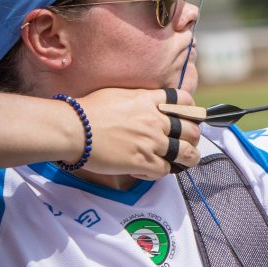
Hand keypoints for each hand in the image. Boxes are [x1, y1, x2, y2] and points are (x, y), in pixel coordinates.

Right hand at [64, 88, 201, 178]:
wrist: (74, 128)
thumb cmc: (89, 110)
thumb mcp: (120, 94)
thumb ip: (140, 99)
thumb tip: (148, 102)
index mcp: (150, 100)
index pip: (184, 101)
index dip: (191, 110)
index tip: (189, 117)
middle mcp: (155, 121)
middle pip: (191, 130)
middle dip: (193, 138)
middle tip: (188, 142)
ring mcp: (151, 142)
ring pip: (186, 153)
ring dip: (188, 158)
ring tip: (185, 161)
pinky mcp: (142, 162)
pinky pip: (164, 170)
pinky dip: (159, 172)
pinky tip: (148, 170)